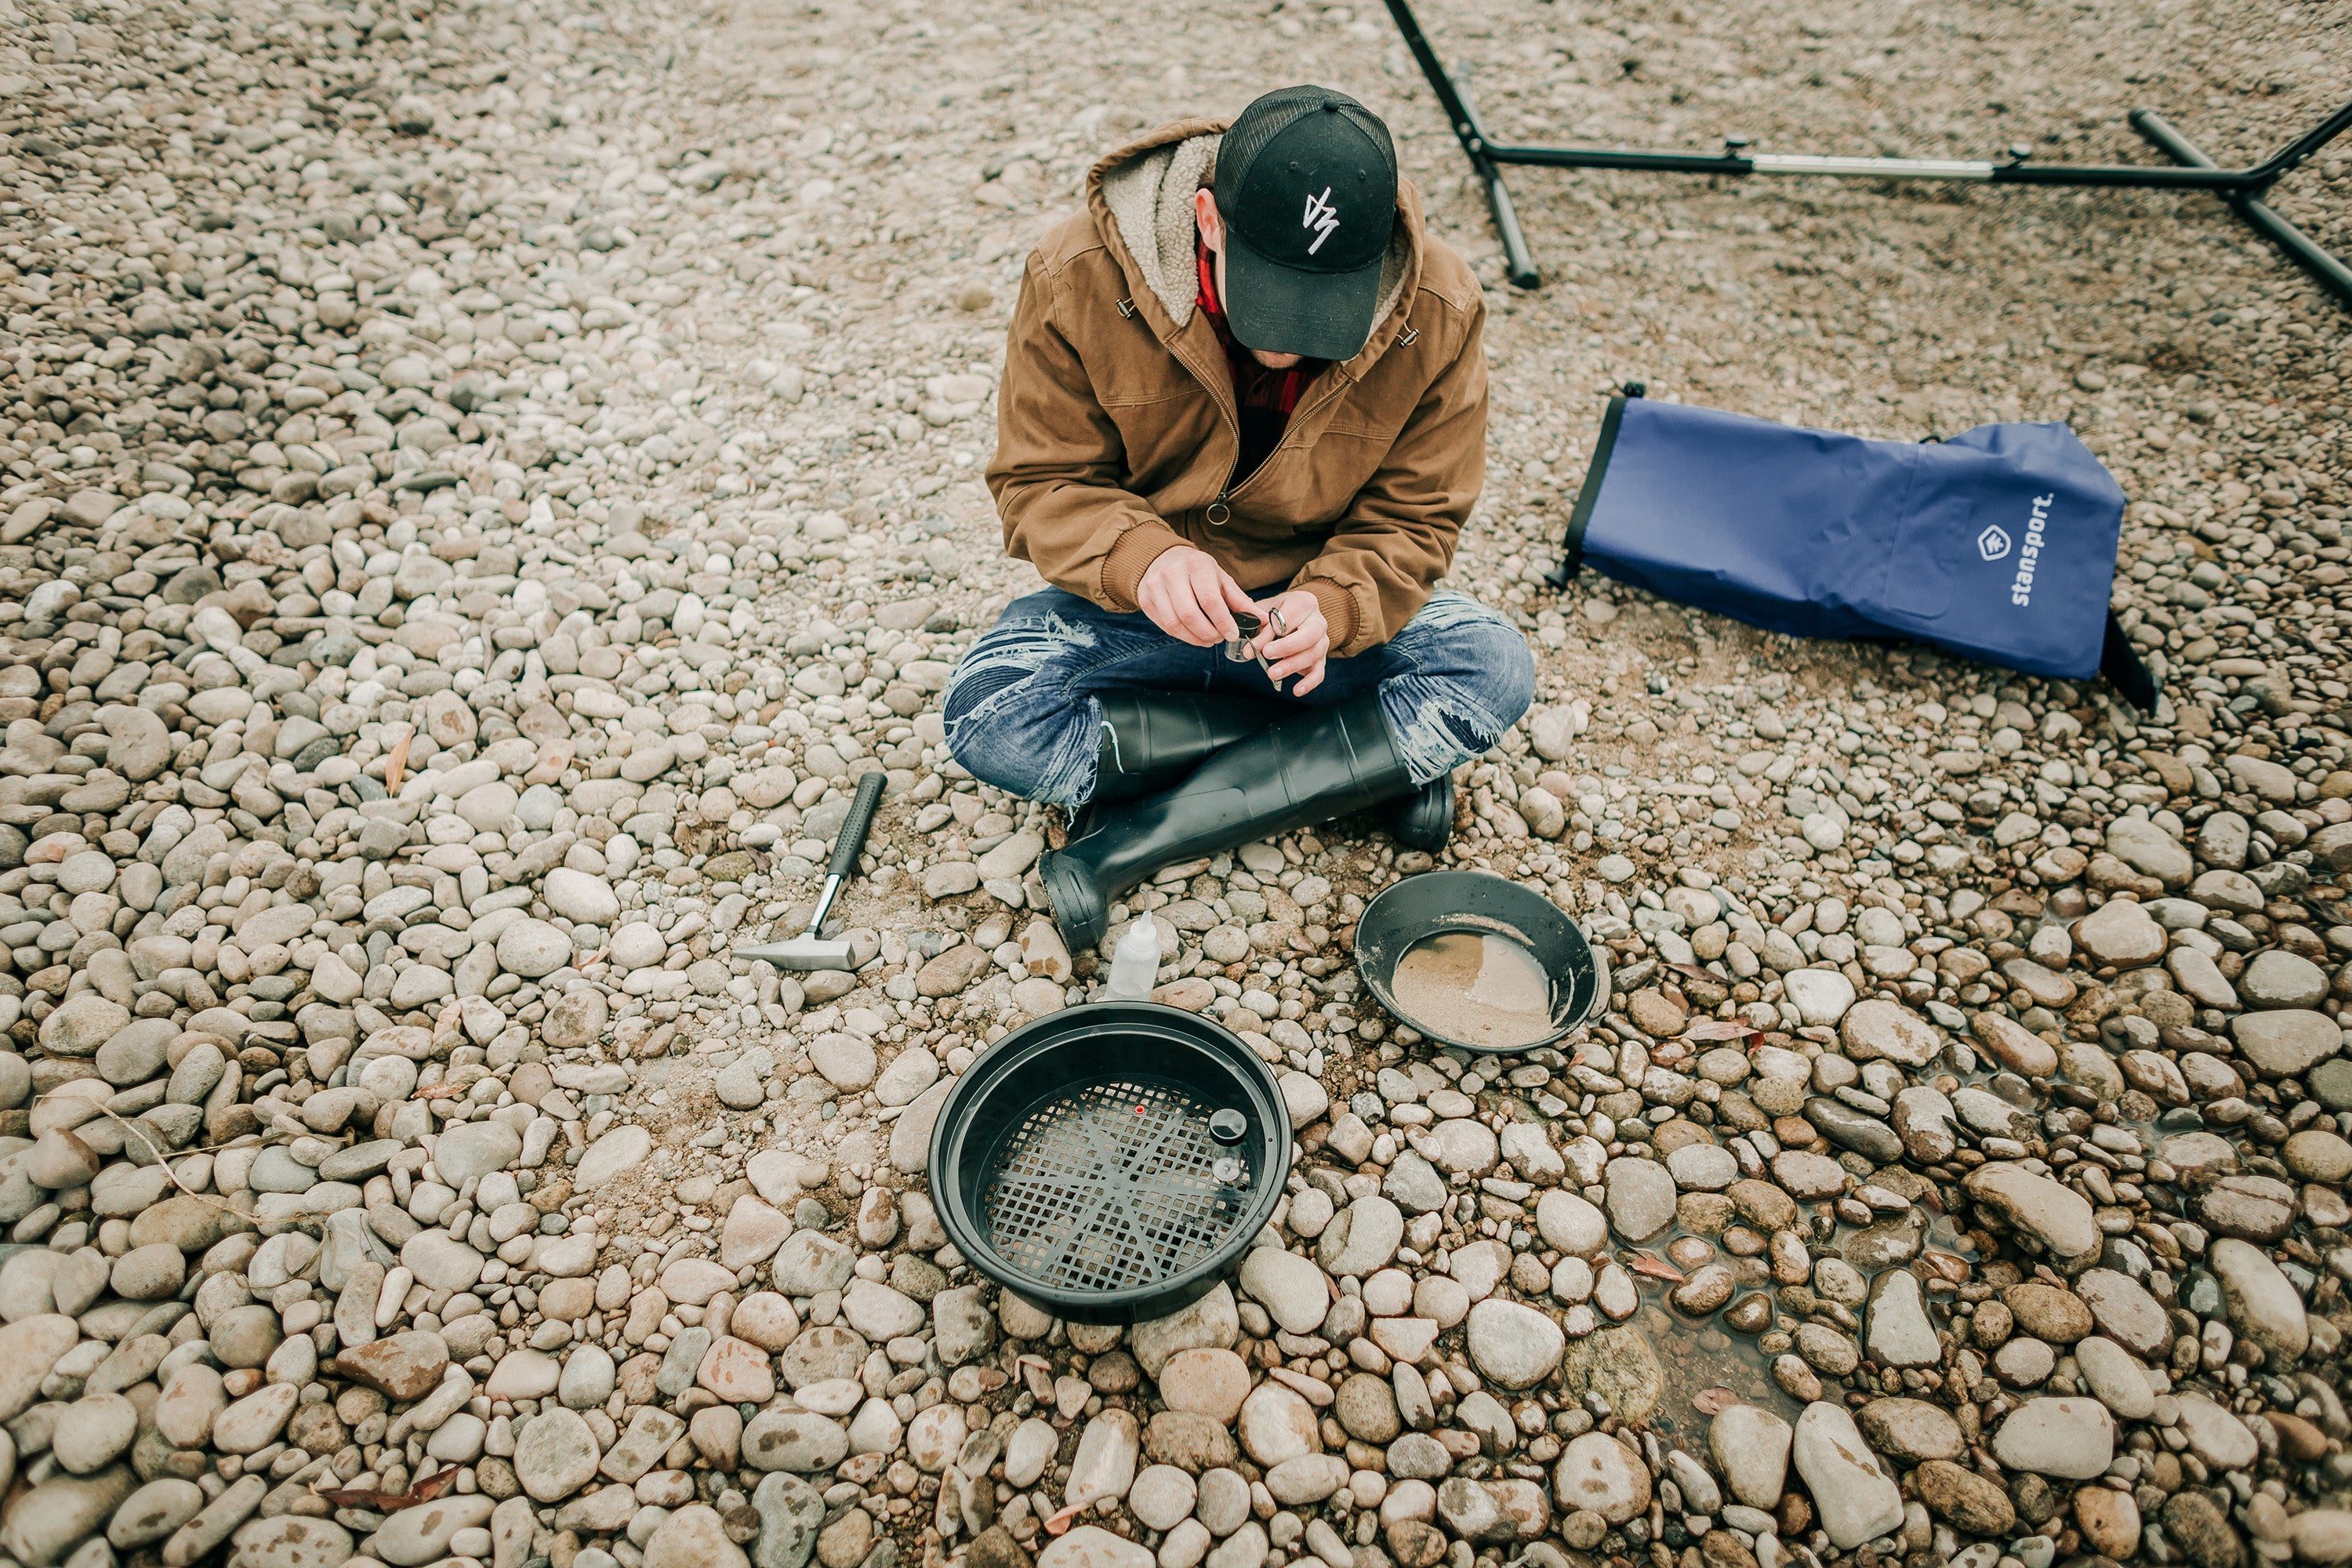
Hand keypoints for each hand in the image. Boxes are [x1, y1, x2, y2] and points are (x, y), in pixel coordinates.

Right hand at [1137, 546, 1254, 646]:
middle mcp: (1172, 573)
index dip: (1222, 621)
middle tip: (1219, 638)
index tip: (1232, 634)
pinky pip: (1165, 626)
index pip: (1209, 599)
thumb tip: (1263, 620)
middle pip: (1190, 614)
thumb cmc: (1197, 571)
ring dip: (1195, 638)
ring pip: (1175, 623)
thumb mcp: (1220, 578)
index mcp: (1196, 564)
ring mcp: (1155, 586)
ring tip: (1208, 639)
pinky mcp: (1146, 600)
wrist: (1162, 559)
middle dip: (1208, 632)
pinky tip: (1194, 635)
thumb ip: (1239, 600)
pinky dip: (1183, 636)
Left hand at [1255, 589, 1330, 694]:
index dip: (1273, 631)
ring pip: (1314, 654)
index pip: (1291, 617)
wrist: (1295, 615)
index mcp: (1304, 603)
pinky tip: (1297, 690)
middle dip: (1287, 647)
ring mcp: (1323, 641)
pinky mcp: (1321, 659)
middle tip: (1266, 654)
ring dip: (1292, 666)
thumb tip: (1250, 648)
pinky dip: (1309, 683)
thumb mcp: (1265, 612)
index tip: (1257, 644)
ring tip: (1272, 674)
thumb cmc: (1277, 612)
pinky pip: (1320, 672)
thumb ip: (1259, 626)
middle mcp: (1318, 621)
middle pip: (1310, 635)